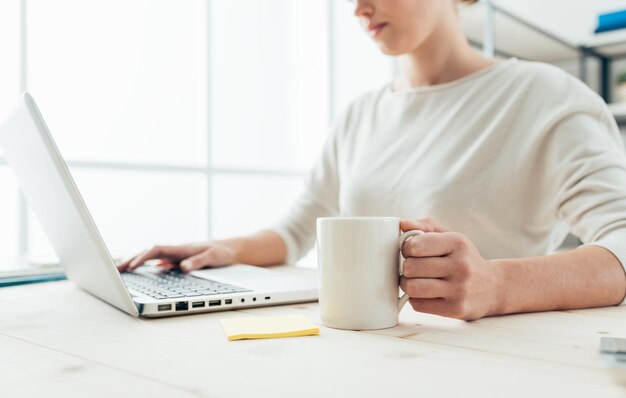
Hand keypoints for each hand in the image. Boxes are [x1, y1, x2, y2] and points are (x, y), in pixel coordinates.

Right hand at [117, 241, 235, 272]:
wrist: (230, 249)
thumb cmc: (222, 252)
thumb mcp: (214, 257)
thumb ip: (199, 261)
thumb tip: (183, 267)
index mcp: (181, 249)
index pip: (156, 250)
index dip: (143, 258)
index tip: (132, 267)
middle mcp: (175, 251)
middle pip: (148, 253)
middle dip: (130, 259)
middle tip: (113, 269)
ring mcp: (174, 256)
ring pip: (150, 257)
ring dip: (134, 262)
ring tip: (117, 271)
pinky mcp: (176, 261)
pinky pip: (156, 262)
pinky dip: (143, 265)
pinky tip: (135, 271)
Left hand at [399, 218, 499, 320]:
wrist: (493, 287)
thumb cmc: (463, 258)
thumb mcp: (450, 236)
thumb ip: (425, 227)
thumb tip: (403, 223)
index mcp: (458, 243)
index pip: (415, 245)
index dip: (406, 248)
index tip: (411, 251)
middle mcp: (461, 266)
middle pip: (411, 267)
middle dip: (406, 267)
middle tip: (413, 268)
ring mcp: (459, 289)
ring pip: (412, 288)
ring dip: (407, 285)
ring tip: (414, 281)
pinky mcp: (456, 309)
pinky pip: (418, 305)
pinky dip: (415, 299)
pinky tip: (425, 294)